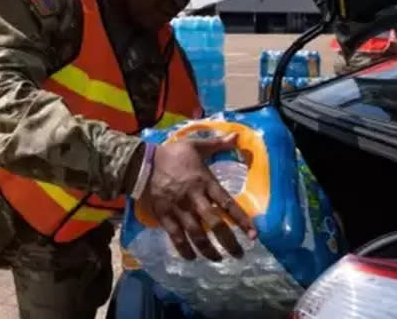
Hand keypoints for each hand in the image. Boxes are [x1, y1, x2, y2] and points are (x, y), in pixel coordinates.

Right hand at [139, 134, 257, 260]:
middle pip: (214, 224)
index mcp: (205, 182)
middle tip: (239, 255)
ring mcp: (179, 209)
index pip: (228, 204)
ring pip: (196, 234)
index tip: (253, 236)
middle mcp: (194, 198)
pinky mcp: (164, 216)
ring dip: (208, 250)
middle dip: (228, 242)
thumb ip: (217, 144)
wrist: (143, 163)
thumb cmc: (172, 154)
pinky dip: (184, 249)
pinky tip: (191, 258)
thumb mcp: (196, 145)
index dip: (242, 221)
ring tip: (218, 259)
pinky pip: (176, 237)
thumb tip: (237, 137)